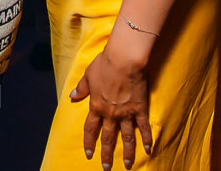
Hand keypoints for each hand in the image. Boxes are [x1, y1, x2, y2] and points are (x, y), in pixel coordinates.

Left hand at [70, 49, 151, 169]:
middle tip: (106, 168)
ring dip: (127, 153)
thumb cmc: (104, 64)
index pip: (91, 129)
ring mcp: (126, 113)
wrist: (123, 60)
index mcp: (96, 106)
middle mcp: (110, 114)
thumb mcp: (88, 76)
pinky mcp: (140, 109)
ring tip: (127, 166)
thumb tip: (72, 97)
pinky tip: (148, 149)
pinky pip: (143, 128)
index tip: (89, 153)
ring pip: (126, 138)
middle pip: (108, 138)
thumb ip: (81, 89)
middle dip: (106, 154)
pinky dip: (146, 139)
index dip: (89, 142)